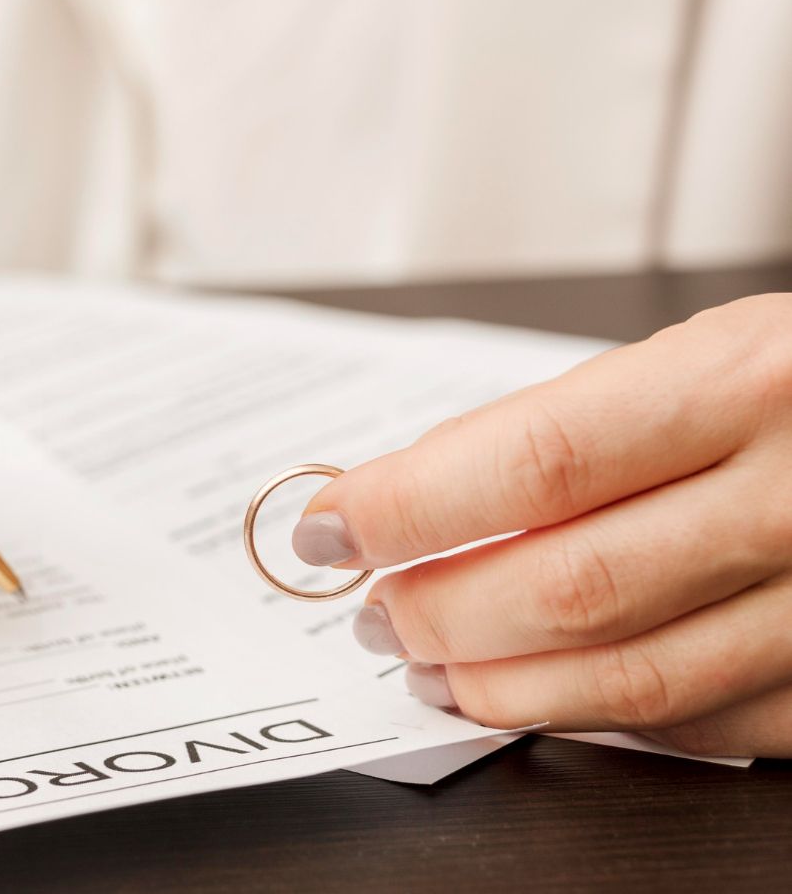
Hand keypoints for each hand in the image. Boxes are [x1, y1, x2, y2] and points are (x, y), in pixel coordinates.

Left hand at [292, 295, 791, 757]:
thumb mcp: (711, 355)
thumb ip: (574, 429)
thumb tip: (417, 500)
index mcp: (752, 380)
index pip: (530, 463)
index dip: (405, 508)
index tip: (331, 527)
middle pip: (563, 586)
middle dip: (436, 611)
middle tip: (375, 609)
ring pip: (626, 680)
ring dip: (497, 685)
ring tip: (430, 664)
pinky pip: (703, 726)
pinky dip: (600, 716)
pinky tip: (542, 692)